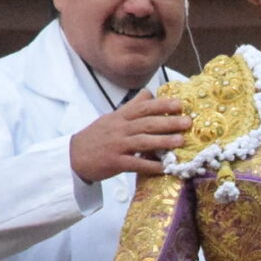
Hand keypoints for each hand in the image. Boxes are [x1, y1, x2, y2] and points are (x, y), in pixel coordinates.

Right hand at [70, 94, 193, 182]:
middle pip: (146, 123)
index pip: (143, 107)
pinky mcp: (115, 162)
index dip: (162, 105)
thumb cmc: (97, 136)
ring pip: (143, 142)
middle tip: (187, 122)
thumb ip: (132, 107)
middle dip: (168, 122)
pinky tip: (165, 167)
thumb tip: (149, 93)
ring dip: (163, 141)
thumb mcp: (112, 117)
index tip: (180, 104)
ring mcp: (117, 146)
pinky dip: (150, 166)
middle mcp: (119, 129)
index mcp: (120, 116)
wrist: (73, 156)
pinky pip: (135, 164)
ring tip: (181, 141)